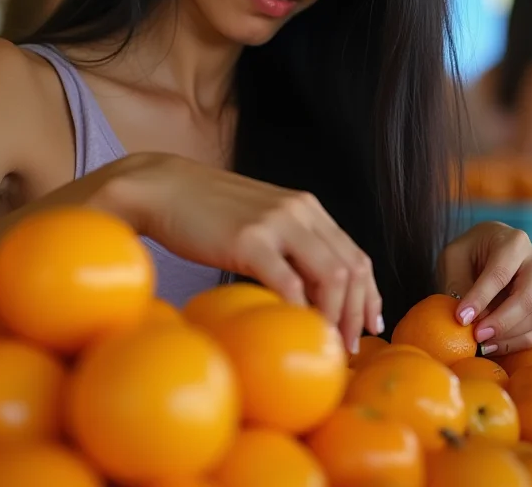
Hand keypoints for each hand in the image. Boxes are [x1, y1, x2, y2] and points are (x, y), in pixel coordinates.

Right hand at [101, 153, 382, 351]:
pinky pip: (288, 283)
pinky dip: (300, 312)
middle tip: (349, 345)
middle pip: (350, 267)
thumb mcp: (259, 221)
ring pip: (331, 276)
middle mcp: (300, 211)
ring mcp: (276, 223)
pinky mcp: (249, 239)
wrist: (162, 188)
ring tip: (327, 342)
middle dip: (356, 312)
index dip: (367, 293)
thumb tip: (309, 294)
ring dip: (335, 317)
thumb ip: (287, 246)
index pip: (354, 253)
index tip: (369, 322)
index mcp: (305, 207)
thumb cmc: (205, 211)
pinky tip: (295, 328)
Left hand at [437, 222, 531, 355]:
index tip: (461, 318)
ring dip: (510, 335)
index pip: (500, 273)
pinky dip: (518, 342)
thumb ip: (458, 282)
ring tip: (482, 344)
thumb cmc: (469, 251)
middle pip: (526, 297)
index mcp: (514, 242)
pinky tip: (493, 346)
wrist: (489, 248)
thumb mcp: (454, 257)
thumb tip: (466, 319)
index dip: (480, 298)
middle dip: (500, 321)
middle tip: (476, 336)